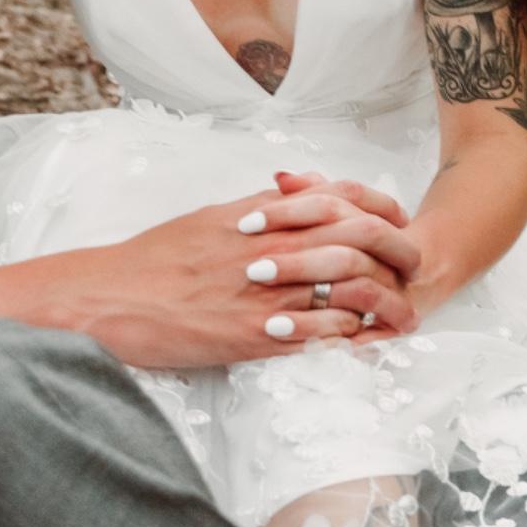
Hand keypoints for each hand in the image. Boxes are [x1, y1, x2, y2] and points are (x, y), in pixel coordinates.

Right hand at [76, 179, 421, 369]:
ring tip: (404, 312)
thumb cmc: (156, 257)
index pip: (337, 200)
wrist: (110, 298)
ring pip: (342, 289)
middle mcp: (269, 249)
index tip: (397, 217)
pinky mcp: (252, 337)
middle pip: (353, 240)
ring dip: (381, 301)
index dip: (377, 206)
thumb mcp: (210, 215)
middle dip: (394, 250)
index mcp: (259, 216)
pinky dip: (346, 337)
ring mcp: (264, 294)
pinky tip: (364, 342)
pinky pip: (315, 335)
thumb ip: (260, 202)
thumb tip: (299, 185)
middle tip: (416, 263)